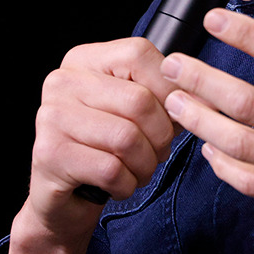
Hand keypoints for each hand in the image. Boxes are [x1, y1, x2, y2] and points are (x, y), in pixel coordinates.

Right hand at [29, 37, 177, 239]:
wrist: (66, 198)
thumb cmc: (107, 148)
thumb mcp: (136, 112)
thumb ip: (166, 95)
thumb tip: (203, 97)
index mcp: (85, 60)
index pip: (139, 55)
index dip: (169, 89)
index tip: (173, 115)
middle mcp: (63, 81)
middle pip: (139, 101)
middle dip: (161, 136)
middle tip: (158, 152)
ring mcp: (51, 116)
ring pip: (127, 138)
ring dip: (146, 164)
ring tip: (139, 170)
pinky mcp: (49, 154)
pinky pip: (111, 169)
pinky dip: (127, 184)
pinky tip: (118, 184)